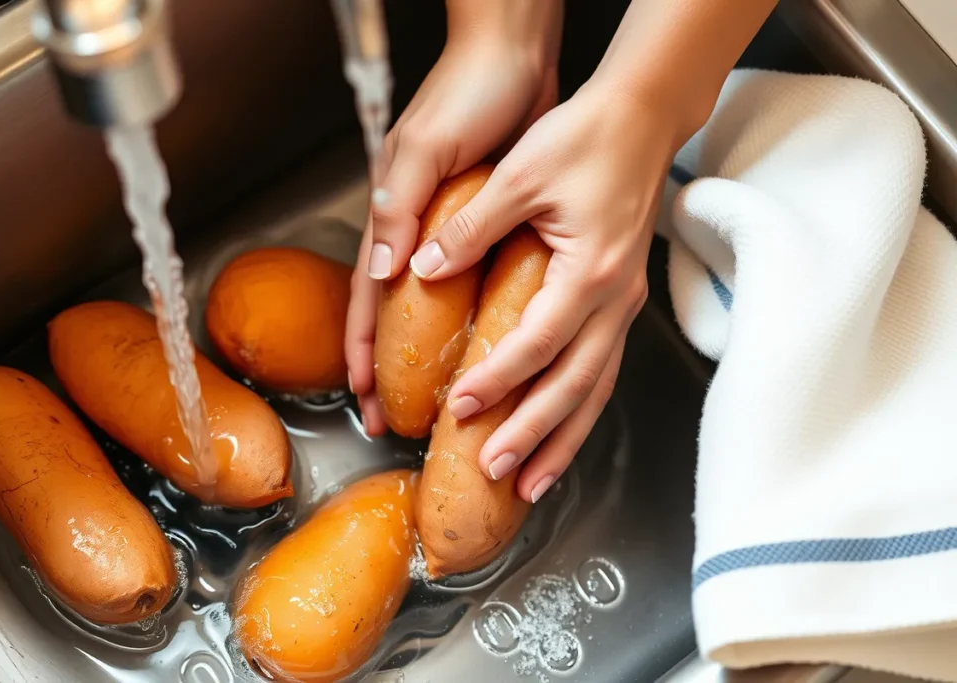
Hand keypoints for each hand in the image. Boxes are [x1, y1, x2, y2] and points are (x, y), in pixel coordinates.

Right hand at [346, 18, 560, 435]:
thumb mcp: (423, 150)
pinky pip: (478, 286)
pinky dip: (475, 321)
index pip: (368, 298)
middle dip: (392, 370)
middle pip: (397, 315)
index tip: (365, 398)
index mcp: (395, 216)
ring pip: (437, 308)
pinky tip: (485, 347)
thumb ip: (399, 210)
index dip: (362, 349)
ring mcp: (456, 232)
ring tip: (442, 399)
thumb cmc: (466, 92)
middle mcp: (420, 232)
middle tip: (395, 420)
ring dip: (434, 355)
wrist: (518, 55)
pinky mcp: (493, 225)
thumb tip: (380, 275)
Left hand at [411, 84, 679, 502]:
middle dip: (536, 434)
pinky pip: (601, 367)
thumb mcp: (522, 173)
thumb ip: (471, 226)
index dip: (498, 379)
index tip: (459, 408)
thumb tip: (422, 267)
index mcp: (590, 271)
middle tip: (497, 472)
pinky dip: (580, 407)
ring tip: (534, 483)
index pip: (537, 343)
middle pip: (576, 384)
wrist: (643, 116)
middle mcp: (615, 297)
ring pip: (596, 387)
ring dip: (565, 439)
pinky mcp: (621, 298)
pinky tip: (560, 431)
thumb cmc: (587, 137)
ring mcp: (624, 302)